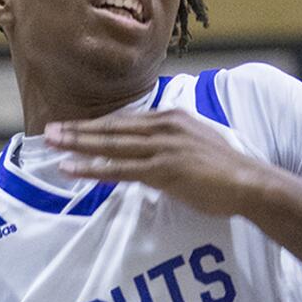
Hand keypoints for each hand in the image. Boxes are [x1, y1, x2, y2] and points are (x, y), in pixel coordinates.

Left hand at [46, 109, 260, 214]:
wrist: (251, 183)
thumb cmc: (228, 171)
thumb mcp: (198, 145)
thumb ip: (173, 144)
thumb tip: (155, 154)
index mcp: (172, 118)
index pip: (126, 120)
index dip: (97, 124)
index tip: (74, 126)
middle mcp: (164, 126)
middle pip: (113, 128)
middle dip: (79, 130)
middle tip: (50, 131)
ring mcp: (163, 147)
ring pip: (111, 145)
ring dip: (78, 144)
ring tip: (52, 144)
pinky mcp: (163, 169)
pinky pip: (120, 169)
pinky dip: (93, 169)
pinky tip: (73, 169)